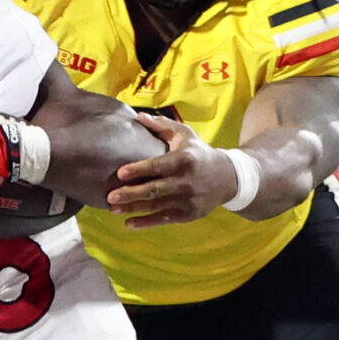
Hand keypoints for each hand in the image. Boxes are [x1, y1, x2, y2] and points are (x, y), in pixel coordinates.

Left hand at [108, 112, 242, 228]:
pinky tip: (129, 223)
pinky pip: (164, 219)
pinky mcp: (189, 214)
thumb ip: (161, 125)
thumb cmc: (199, 153)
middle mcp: (187, 181)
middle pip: (155, 189)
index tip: (120, 173)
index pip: (158, 165)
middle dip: (131, 194)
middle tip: (110, 196)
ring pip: (157, 206)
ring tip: (114, 209)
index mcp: (185, 159)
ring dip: (134, 209)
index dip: (139, 169)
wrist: (228, 178)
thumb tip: (139, 116)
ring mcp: (189, 200)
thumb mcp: (185, 135)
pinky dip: (146, 223)